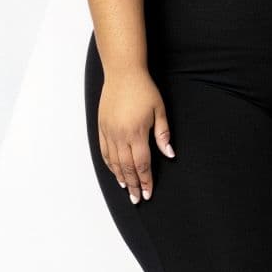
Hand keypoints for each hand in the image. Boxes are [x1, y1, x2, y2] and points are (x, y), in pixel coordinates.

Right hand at [97, 67, 173, 204]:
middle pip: (127, 168)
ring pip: (114, 162)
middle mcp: (121, 135)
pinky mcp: (102, 127)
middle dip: (133, 185)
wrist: (123, 72)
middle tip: (137, 199)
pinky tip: (115, 172)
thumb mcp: (159, 110)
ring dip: (121, 178)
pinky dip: (110, 165)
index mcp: (137, 132)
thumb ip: (163, 133)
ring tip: (126, 190)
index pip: (142, 164)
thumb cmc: (143, 89)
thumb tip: (169, 154)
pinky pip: (104, 151)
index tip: (148, 193)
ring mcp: (109, 132)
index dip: (146, 181)